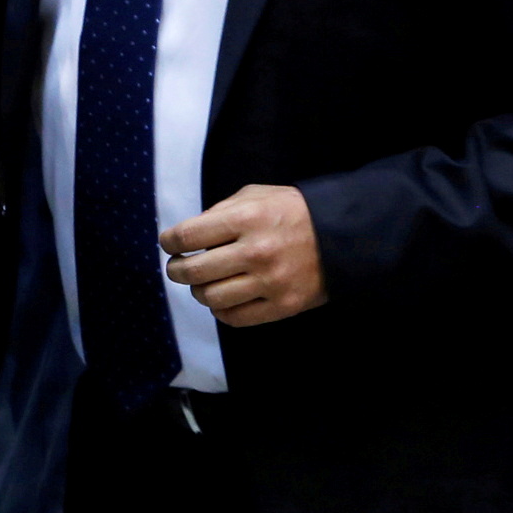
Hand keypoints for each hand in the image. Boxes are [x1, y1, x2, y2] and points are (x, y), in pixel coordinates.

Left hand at [162, 185, 327, 326]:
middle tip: (179, 267)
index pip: (188, 235)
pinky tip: (224, 297)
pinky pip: (234, 318)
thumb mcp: (257, 195)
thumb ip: (221, 211)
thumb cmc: (293, 211)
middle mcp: (256, 252)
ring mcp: (270, 283)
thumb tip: (187, 235)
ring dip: (199, 291)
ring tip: (204, 282)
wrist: (343, 236)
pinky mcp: (282, 306)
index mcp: (247, 218)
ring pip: (210, 298)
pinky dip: (221, 310)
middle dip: (177, 270)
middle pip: (193, 271)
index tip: (169, 243)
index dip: (170, 241)